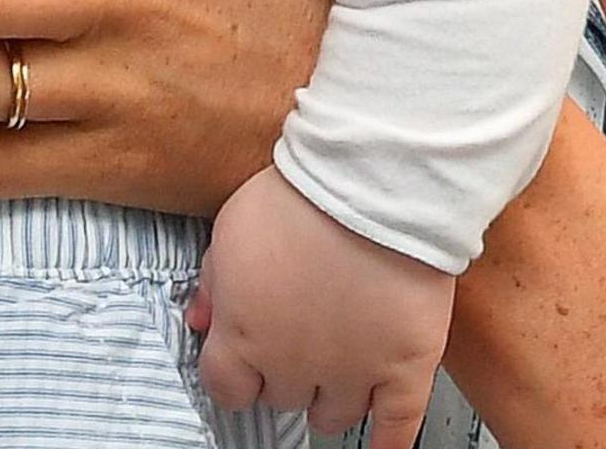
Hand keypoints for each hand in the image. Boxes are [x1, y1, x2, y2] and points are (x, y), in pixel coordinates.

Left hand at [191, 164, 450, 446]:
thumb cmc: (303, 196)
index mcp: (243, 334)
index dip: (236, 373)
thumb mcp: (230, 229)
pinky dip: (389, 444)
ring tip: (337, 369)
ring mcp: (352, 371)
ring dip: (331, 397)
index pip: (227, 388)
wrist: (374, 182)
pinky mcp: (405, 368)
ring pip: (333, 416)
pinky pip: (398, 425)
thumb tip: (200, 318)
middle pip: (281, 398)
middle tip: (299, 341)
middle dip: (286, 372)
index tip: (244, 364)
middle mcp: (293, 364)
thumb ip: (213, 282)